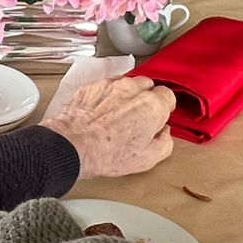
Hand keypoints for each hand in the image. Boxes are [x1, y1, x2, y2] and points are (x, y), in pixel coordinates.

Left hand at [42, 75, 175, 177]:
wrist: (74, 146)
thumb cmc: (107, 153)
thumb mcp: (147, 159)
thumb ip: (164, 142)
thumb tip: (164, 134)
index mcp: (152, 105)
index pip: (168, 95)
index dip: (164, 107)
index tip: (159, 115)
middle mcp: (133, 89)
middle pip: (148, 85)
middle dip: (147, 99)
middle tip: (139, 116)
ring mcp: (111, 85)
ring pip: (128, 83)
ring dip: (128, 95)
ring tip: (119, 114)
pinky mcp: (93, 86)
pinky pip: (107, 86)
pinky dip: (108, 96)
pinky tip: (103, 112)